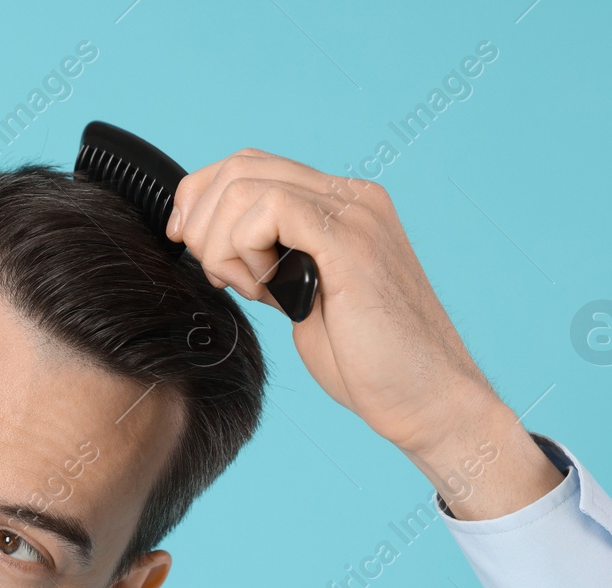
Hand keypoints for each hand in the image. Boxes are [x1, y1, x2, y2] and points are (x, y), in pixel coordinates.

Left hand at [168, 149, 496, 455]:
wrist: (426, 398)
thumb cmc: (369, 363)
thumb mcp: (303, 298)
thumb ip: (272, 262)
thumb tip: (217, 248)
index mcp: (339, 205)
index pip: (247, 166)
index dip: (199, 199)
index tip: (185, 245)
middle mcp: (350, 196)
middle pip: (238, 167)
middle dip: (201, 223)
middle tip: (219, 278)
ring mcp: (354, 213)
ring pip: (243, 186)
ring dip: (223, 246)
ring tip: (255, 292)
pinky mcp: (349, 240)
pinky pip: (269, 210)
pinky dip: (244, 252)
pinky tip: (268, 292)